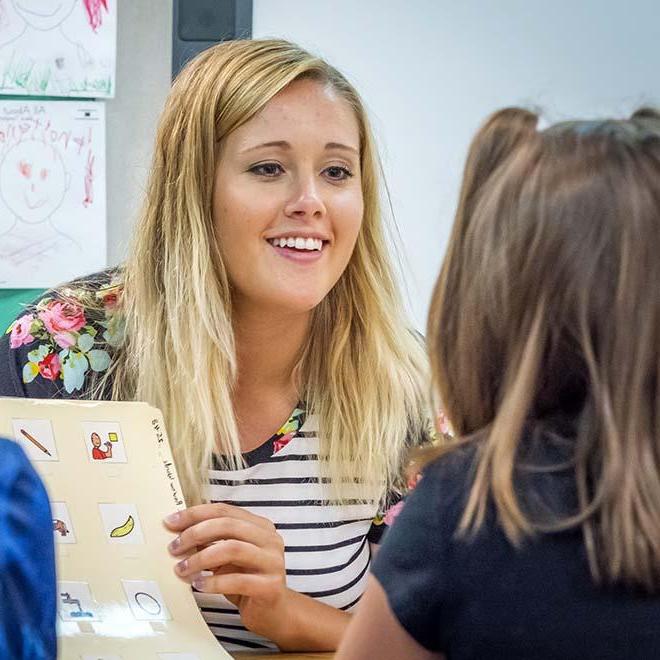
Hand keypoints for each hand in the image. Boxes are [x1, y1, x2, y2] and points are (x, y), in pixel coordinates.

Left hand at [164, 503, 291, 642]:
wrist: (274, 613)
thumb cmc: (247, 582)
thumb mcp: (229, 558)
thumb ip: (213, 543)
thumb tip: (179, 534)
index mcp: (260, 526)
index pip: (224, 511)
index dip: (196, 514)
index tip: (171, 522)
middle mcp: (270, 539)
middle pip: (228, 525)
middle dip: (195, 534)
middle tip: (174, 547)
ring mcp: (272, 561)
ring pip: (232, 548)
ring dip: (201, 558)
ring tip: (182, 569)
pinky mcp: (270, 586)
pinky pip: (237, 580)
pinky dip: (213, 582)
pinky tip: (199, 585)